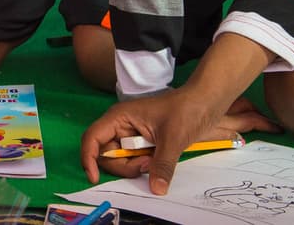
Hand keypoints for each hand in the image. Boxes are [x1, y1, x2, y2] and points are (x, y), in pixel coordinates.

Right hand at [80, 91, 278, 194]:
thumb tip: (156, 189)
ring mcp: (131, 135)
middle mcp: (120, 126)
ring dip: (134, 166)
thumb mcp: (173, 138)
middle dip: (123, 165)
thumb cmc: (185, 111)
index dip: (88, 158)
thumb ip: (162, 164)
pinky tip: (155, 161)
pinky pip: (133, 160)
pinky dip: (141, 166)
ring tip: (154, 160)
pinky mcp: (141, 142)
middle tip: (147, 165)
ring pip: (120, 159)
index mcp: (119, 117)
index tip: (95, 178)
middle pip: (106, 154)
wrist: (205, 103)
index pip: (92, 138)